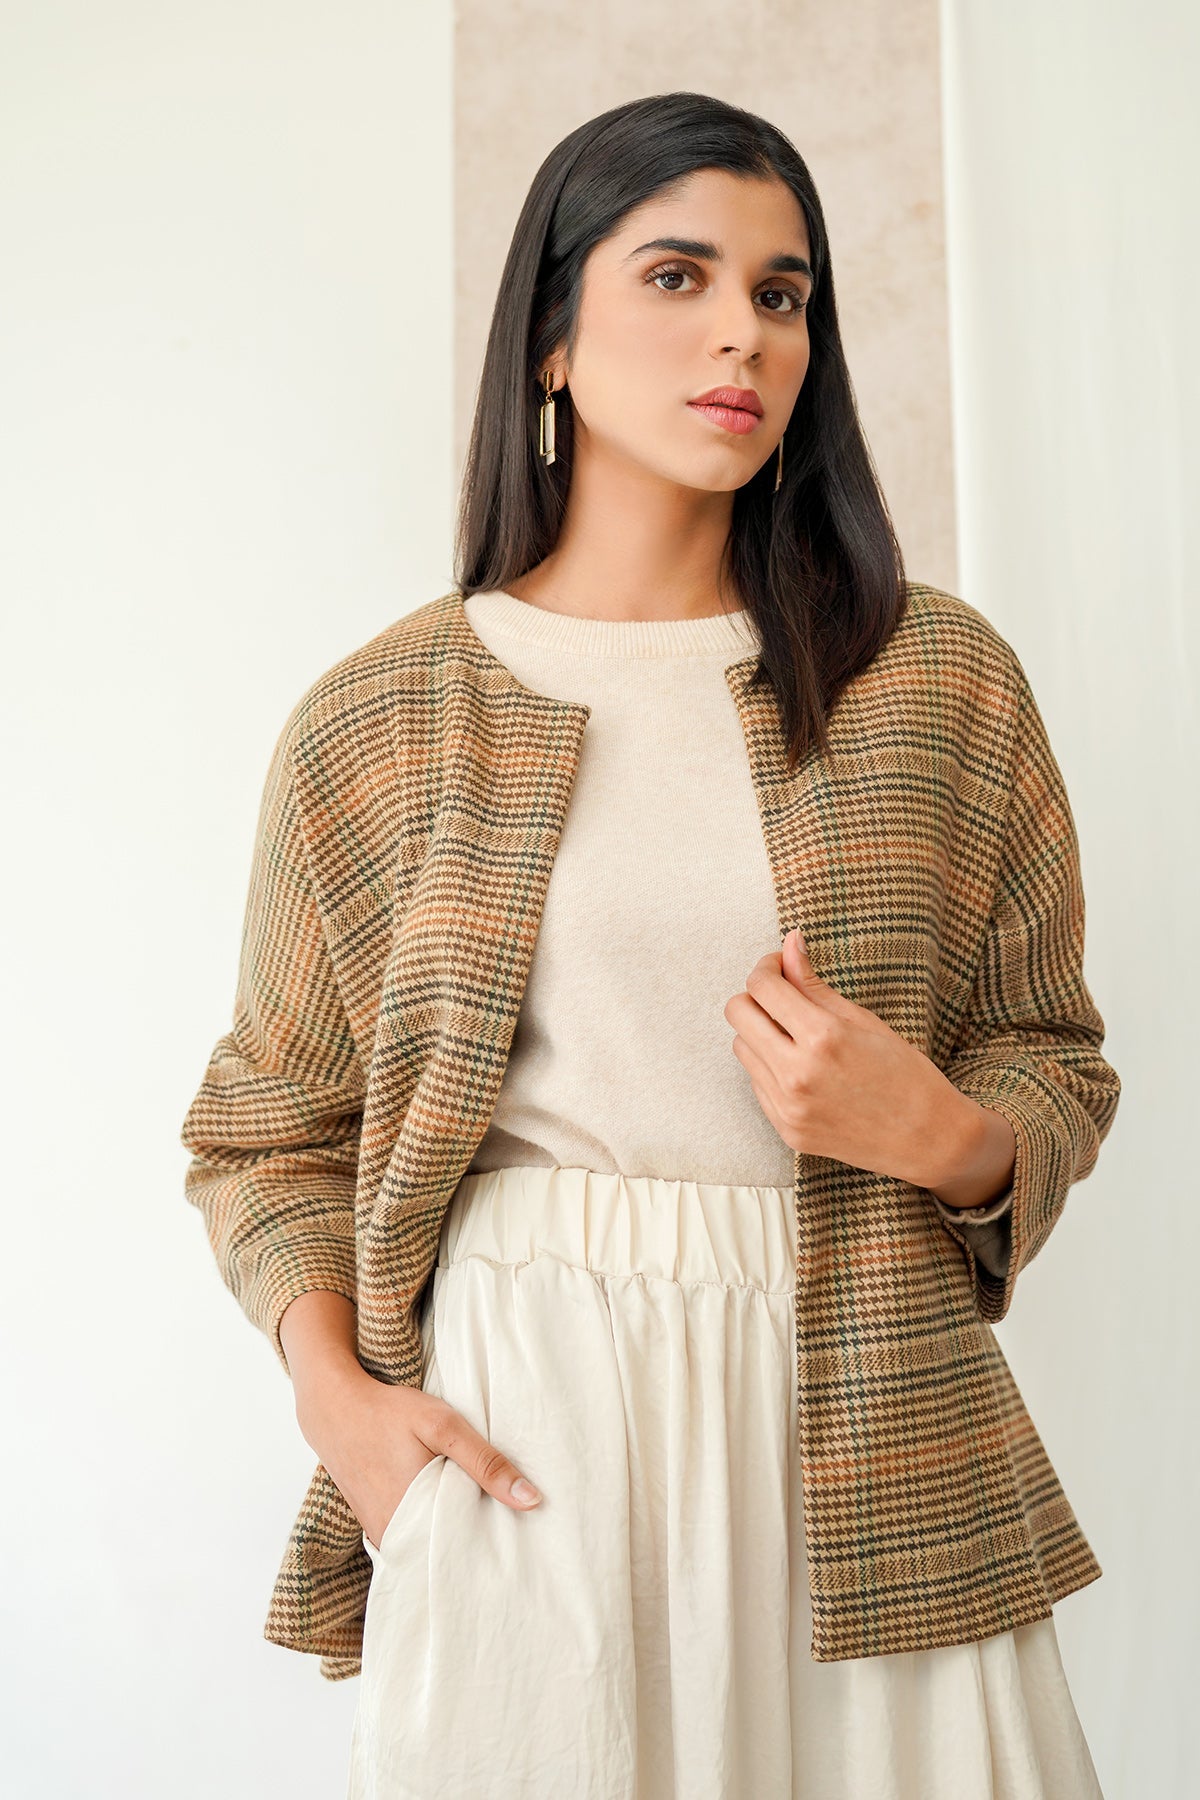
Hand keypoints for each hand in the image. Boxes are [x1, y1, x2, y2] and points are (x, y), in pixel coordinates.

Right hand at [296, 1363, 542, 1550]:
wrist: (334, 1409)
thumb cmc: (389, 1414)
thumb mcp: (443, 1425)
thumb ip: (486, 1462)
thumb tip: (531, 1500)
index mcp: (415, 1517)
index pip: (464, 1555)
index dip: (492, 1554)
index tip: (519, 1550)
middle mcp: (395, 1535)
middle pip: (446, 1556)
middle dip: (475, 1550)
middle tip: (509, 1542)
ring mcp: (380, 1533)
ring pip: (427, 1550)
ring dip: (452, 1541)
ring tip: (484, 1528)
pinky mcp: (373, 1525)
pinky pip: (409, 1541)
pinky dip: (429, 1533)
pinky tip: (448, 1515)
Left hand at [723, 928, 979, 1190]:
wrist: (928, 1139)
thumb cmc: (906, 1073)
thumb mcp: (863, 1020)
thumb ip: (814, 984)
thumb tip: (790, 942)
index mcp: (823, 1037)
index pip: (762, 986)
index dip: (766, 967)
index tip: (780, 966)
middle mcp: (797, 1073)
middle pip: (737, 1013)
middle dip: (755, 996)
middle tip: (782, 996)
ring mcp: (788, 1106)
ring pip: (741, 1048)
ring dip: (760, 1033)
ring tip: (796, 1036)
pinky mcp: (786, 1129)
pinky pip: (756, 1083)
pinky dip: (771, 1068)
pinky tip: (804, 1069)